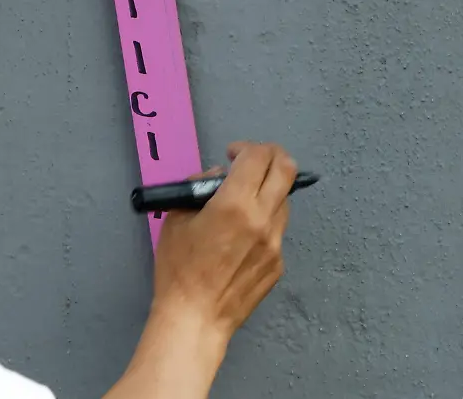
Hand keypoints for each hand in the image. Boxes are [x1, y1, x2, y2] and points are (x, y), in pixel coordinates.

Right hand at [150, 142, 296, 346]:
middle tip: (253, 160)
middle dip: (271, 156)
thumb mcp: (175, 219)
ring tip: (242, 202)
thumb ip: (198, 190)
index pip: (258, 157)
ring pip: (284, 201)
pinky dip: (263, 222)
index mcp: (235, 205)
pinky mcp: (278, 263)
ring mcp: (275, 243)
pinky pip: (276, 231)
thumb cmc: (178, 269)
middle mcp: (263, 220)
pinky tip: (240, 237)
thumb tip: (216, 178)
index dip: (246, 147)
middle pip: (286, 170)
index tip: (233, 153)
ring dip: (268, 191)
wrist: (196, 316)